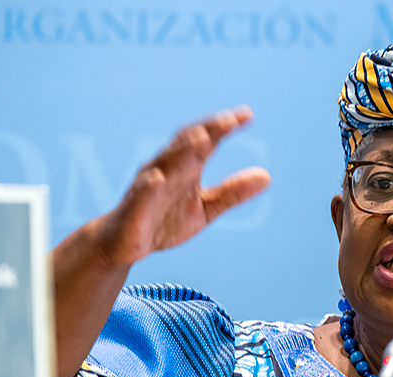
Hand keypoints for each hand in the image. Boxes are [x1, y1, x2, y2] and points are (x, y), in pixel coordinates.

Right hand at [95, 107, 270, 264]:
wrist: (125, 245)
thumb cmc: (165, 220)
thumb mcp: (206, 208)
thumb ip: (233, 192)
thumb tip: (267, 176)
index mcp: (186, 166)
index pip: (206, 140)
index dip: (224, 127)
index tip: (247, 115)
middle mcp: (166, 168)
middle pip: (186, 143)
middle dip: (207, 130)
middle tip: (230, 120)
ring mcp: (148, 185)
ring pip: (166, 162)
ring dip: (183, 150)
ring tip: (203, 138)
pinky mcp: (134, 206)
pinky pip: (141, 193)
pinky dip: (149, 185)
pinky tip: (158, 178)